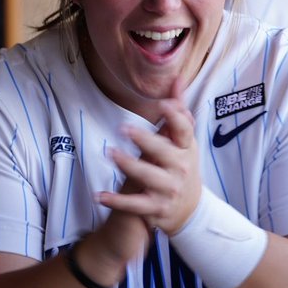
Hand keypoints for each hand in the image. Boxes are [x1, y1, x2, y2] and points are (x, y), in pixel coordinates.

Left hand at [96, 80, 200, 235]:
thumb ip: (177, 111)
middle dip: (145, 140)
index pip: (184, 130)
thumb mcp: (183, 141)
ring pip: (146, 176)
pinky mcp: (154, 207)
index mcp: (186, 148)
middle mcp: (179, 168)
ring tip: (110, 152)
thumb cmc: (180, 165)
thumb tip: (177, 78)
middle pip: (163, 151)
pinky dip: (116, 201)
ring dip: (127, 165)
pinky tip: (99, 195)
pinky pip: (133, 204)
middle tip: (124, 127)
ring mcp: (168, 189)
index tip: (163, 105)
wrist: (188, 209)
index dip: (175, 118)